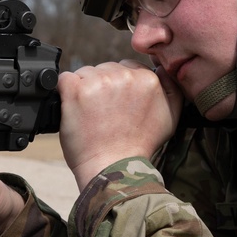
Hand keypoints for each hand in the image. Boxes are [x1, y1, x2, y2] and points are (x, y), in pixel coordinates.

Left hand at [57, 60, 182, 189]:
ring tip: (91, 115)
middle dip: (103, 86)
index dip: (120, 87)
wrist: (113, 168)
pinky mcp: (76, 90)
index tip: (117, 105)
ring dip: (85, 90)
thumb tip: (162, 68)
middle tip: (104, 113)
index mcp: (148, 79)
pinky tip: (75, 109)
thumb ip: (171, 87)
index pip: (127, 68)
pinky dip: (66, 92)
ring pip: (86, 73)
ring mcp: (99, 81)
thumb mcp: (170, 117)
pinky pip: (65, 79)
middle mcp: (125, 76)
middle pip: (106, 68)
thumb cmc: (139, 146)